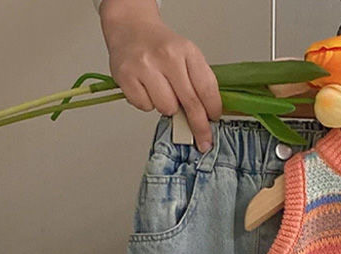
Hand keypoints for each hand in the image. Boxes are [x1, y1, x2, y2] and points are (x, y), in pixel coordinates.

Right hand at [99, 0, 221, 151]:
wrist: (130, 27)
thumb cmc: (160, 46)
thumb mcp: (186, 55)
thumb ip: (198, 81)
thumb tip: (207, 115)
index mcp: (186, 50)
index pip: (206, 88)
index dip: (212, 109)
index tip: (214, 121)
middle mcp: (166, 56)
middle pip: (190, 103)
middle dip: (199, 126)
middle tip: (204, 140)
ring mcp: (145, 66)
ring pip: (166, 108)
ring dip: (167, 107)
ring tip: (162, 92)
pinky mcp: (126, 75)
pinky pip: (145, 106)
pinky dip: (147, 103)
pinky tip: (146, 88)